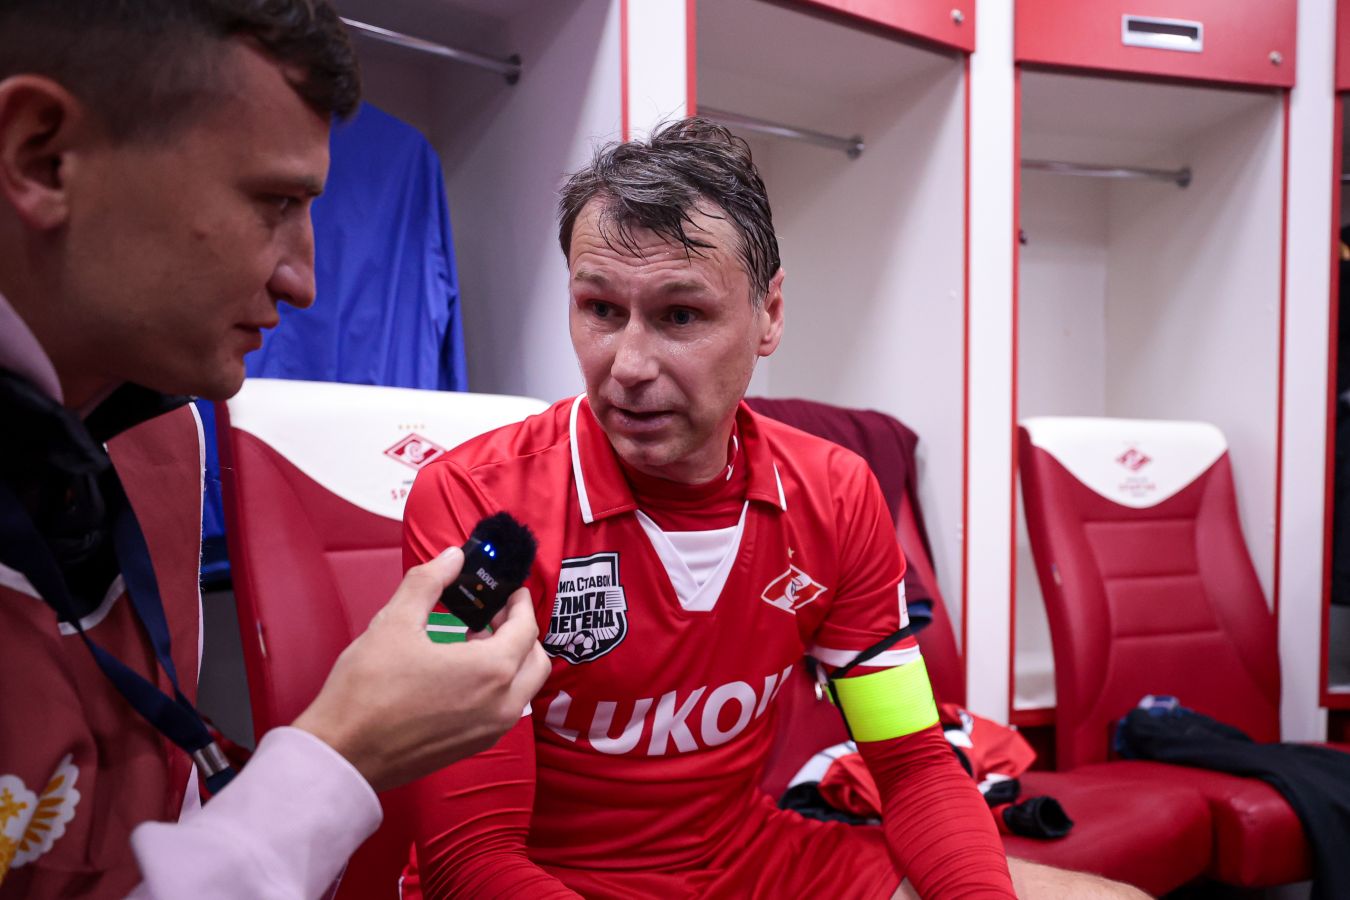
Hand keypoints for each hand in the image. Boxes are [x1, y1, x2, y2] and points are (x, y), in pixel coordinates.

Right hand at [293, 546, 550, 791]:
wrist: (343, 753)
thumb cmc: (368, 689)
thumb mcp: (395, 622)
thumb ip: (429, 582)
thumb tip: (453, 557)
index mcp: (492, 670)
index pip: (526, 628)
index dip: (519, 604)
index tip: (508, 591)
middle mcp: (502, 704)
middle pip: (535, 660)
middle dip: (521, 632)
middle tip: (493, 614)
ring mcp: (491, 730)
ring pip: (524, 688)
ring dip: (511, 660)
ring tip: (474, 640)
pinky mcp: (474, 746)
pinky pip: (504, 709)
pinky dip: (498, 686)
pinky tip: (462, 674)